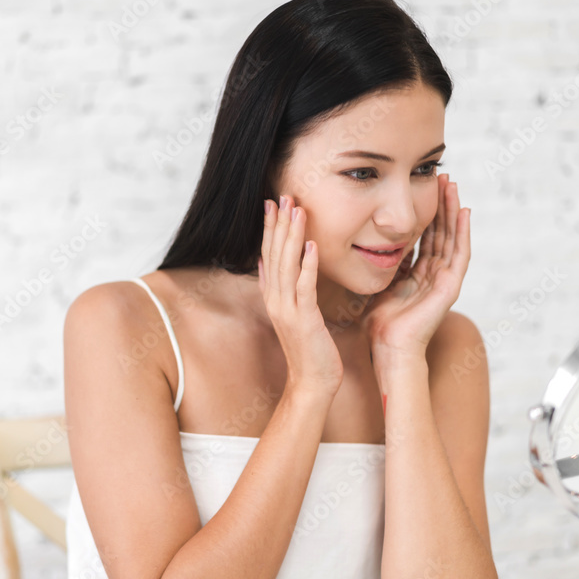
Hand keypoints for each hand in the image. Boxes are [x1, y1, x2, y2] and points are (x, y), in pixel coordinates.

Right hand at [259, 195, 343, 394]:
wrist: (311, 383)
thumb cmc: (309, 350)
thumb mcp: (293, 314)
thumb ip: (280, 287)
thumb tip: (266, 262)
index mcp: (274, 297)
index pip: (268, 255)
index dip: (270, 228)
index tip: (273, 202)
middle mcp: (276, 300)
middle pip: (274, 254)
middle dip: (279, 223)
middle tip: (284, 195)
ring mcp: (288, 309)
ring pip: (287, 265)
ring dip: (292, 236)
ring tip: (297, 210)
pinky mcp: (304, 319)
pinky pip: (305, 287)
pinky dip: (308, 265)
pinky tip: (312, 245)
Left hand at [361, 174, 470, 357]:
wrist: (389, 348)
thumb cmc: (381, 324)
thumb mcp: (379, 284)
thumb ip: (382, 266)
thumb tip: (368, 244)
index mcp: (418, 274)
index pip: (425, 236)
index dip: (425, 212)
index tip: (421, 187)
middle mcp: (435, 274)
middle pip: (441, 231)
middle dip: (441, 204)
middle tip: (441, 176)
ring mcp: (445, 279)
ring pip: (452, 236)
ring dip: (453, 209)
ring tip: (452, 184)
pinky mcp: (451, 286)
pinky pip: (460, 254)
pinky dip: (463, 232)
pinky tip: (464, 211)